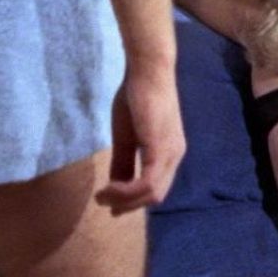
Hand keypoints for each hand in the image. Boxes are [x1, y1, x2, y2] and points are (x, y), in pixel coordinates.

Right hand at [97, 63, 184, 213]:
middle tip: (104, 203)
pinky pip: (147, 182)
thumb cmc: (136, 97)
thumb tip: (115, 185)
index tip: (111, 204)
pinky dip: (127, 191)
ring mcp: (170, 153)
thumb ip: (123, 161)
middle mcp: (175, 157)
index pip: (156, 188)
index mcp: (169, 153)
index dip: (134, 200)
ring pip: (152, 193)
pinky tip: (110, 188)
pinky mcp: (161, 149)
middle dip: (128, 204)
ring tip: (102, 196)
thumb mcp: (125, 136)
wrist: (146, 72)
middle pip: (155, 196)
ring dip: (124, 200)